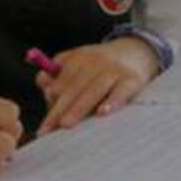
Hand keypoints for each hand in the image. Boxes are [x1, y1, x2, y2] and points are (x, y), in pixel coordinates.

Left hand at [37, 39, 157, 133]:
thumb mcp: (78, 61)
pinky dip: (113, 101)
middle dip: (60, 108)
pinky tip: (103, 112)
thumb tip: (43, 83)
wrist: (137, 51)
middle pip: (75, 86)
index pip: (60, 81)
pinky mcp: (133, 79)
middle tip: (48, 129)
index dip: (51, 100)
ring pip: (95, 89)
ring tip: (66, 124)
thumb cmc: (100, 64)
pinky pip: (122, 90)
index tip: (45, 122)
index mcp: (79, 58)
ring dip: (79, 107)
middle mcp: (96, 62)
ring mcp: (115, 70)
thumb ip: (57, 73)